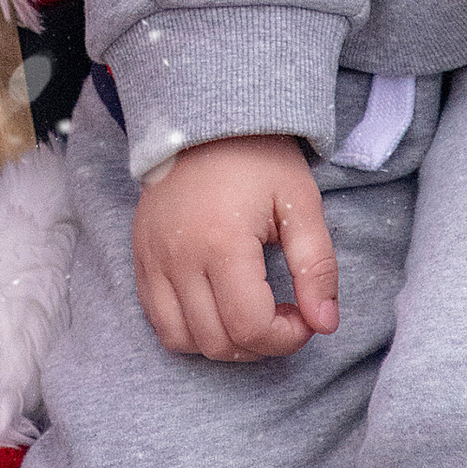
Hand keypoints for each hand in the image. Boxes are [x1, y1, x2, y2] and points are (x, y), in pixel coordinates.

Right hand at [133, 135, 340, 360]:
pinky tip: (218, 308)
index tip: (305, 317)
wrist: (204, 123)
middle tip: (284, 316)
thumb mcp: (300, 203)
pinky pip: (159, 321)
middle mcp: (179, 258)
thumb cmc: (257, 159)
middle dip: (261, 344)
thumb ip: (317, 266)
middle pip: (218, 342)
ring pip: (182, 340)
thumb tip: (325, 323)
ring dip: (224, 344)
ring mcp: (153, 260)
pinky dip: (190, 330)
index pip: (251, 326)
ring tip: (250, 316)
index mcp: (222, 242)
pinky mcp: (141, 260)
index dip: (287, 338)